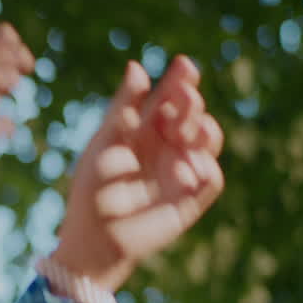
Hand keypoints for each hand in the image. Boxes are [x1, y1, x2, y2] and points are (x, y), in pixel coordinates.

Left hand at [53, 55, 224, 293]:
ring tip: (195, 128)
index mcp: (147, 129)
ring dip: (206, 131)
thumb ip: (122, 107)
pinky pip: (211, 180)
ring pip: (208, 143)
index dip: (180, 81)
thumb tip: (137, 66)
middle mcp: (169, 147)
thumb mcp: (105, 141)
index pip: (170, 99)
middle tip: (185, 96)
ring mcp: (182, 172)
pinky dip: (206, 169)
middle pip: (192, 116)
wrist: (92, 237)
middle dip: (192, 104)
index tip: (184, 65)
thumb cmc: (92, 189)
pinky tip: (189, 164)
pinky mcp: (192, 201)